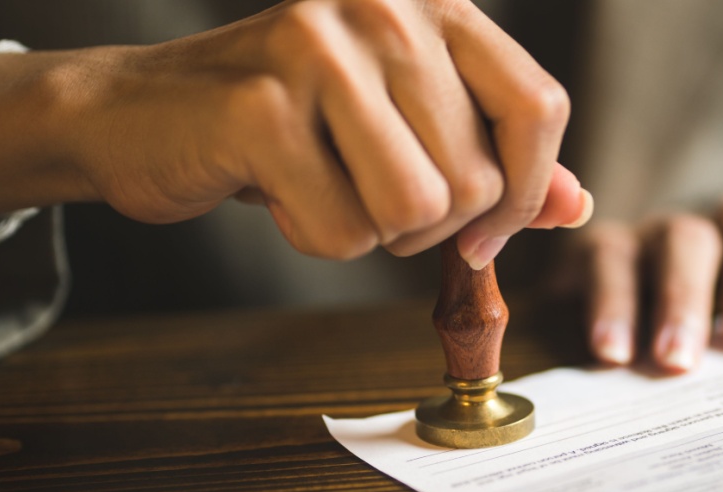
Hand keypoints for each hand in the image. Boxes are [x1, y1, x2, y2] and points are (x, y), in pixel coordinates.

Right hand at [0, 0, 589, 266]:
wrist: (145, 115)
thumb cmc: (295, 126)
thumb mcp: (409, 130)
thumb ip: (497, 161)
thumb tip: (576, 203)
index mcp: (435, 3)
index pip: (539, 106)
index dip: (524, 191)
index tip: (485, 234)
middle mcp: (385, 6)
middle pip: (477, 178)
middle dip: (429, 225)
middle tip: (367, 195)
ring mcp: (319, 46)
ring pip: (417, 207)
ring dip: (373, 232)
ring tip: (323, 186)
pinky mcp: (260, 104)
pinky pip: (344, 229)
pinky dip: (315, 238)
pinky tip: (278, 191)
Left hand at [563, 190, 722, 373]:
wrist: (684, 306)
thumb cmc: (634, 343)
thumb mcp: (607, 347)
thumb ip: (605, 364)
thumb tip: (595, 410)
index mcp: (619, 251)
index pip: (611, 258)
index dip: (612, 303)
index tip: (613, 356)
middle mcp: (673, 230)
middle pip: (682, 238)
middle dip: (682, 298)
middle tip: (679, 361)